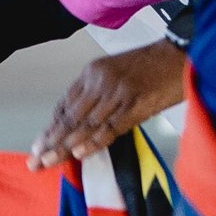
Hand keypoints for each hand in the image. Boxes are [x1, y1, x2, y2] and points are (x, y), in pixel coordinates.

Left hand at [27, 38, 186, 170]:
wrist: (179, 53)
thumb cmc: (151, 65)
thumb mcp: (116, 72)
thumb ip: (98, 94)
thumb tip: (82, 124)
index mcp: (92, 72)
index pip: (65, 104)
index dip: (52, 127)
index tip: (39, 145)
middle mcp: (100, 81)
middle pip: (71, 117)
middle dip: (52, 141)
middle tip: (36, 161)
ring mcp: (117, 93)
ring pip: (86, 124)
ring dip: (66, 147)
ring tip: (49, 162)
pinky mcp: (136, 105)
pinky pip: (110, 128)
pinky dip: (94, 142)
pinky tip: (79, 154)